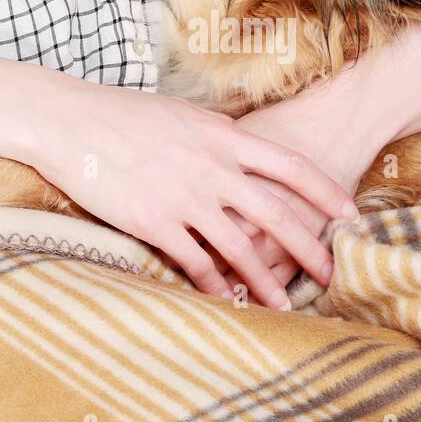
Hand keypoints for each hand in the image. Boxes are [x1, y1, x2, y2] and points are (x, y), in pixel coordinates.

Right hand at [21, 78, 357, 307]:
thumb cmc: (124, 114)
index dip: (325, 193)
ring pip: (240, 248)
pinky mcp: (155, 222)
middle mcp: (213, 168)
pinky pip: (194, 263)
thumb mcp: (183, 114)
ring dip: (265, 283)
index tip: (350, 214)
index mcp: (224, 137)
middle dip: (310, 248)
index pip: (291, 167)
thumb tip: (241, 141)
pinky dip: (213, 286)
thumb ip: (218, 134)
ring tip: (284, 306)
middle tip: (332, 274)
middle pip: (276, 215)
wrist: (70, 121)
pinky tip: (224, 301)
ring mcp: (185, 197)